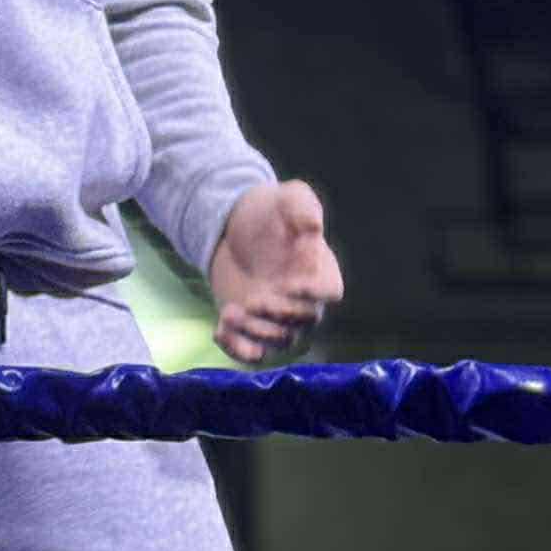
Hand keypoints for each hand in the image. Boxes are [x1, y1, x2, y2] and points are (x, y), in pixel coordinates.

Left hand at [208, 180, 343, 364]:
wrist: (232, 226)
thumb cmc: (269, 210)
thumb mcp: (287, 197)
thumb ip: (303, 207)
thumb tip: (313, 227)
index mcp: (320, 268)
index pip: (330, 291)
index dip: (315, 293)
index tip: (292, 284)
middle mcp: (304, 299)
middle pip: (305, 323)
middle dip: (280, 315)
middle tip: (254, 300)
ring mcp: (279, 317)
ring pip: (279, 341)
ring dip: (255, 333)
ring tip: (232, 311)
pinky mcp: (253, 328)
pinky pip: (251, 352)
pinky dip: (236, 349)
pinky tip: (219, 328)